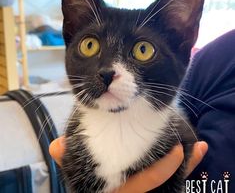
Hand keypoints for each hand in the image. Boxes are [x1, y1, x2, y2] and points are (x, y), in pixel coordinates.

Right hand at [49, 137, 207, 192]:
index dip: (163, 169)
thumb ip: (70, 160)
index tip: (178, 150)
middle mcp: (136, 190)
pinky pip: (165, 178)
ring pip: (170, 182)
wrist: (102, 190)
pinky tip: (188, 150)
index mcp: (123, 190)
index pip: (146, 182)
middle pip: (166, 184)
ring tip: (198, 147)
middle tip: (197, 147)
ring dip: (186, 166)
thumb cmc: (92, 186)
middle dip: (184, 169)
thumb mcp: (79, 174)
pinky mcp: (146, 184)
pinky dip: (178, 167)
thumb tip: (57, 146)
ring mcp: (143, 189)